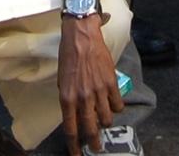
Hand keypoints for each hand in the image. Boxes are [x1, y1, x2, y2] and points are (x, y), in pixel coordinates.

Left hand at [58, 0, 122, 155]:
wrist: (81, 35)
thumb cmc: (68, 54)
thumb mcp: (61, 78)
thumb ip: (68, 96)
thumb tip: (73, 109)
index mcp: (67, 97)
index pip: (71, 128)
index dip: (73, 145)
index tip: (76, 153)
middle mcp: (82, 97)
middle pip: (90, 129)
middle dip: (94, 142)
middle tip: (96, 148)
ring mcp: (98, 91)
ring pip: (107, 119)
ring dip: (106, 124)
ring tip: (105, 123)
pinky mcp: (111, 82)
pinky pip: (117, 104)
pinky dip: (116, 108)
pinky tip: (114, 105)